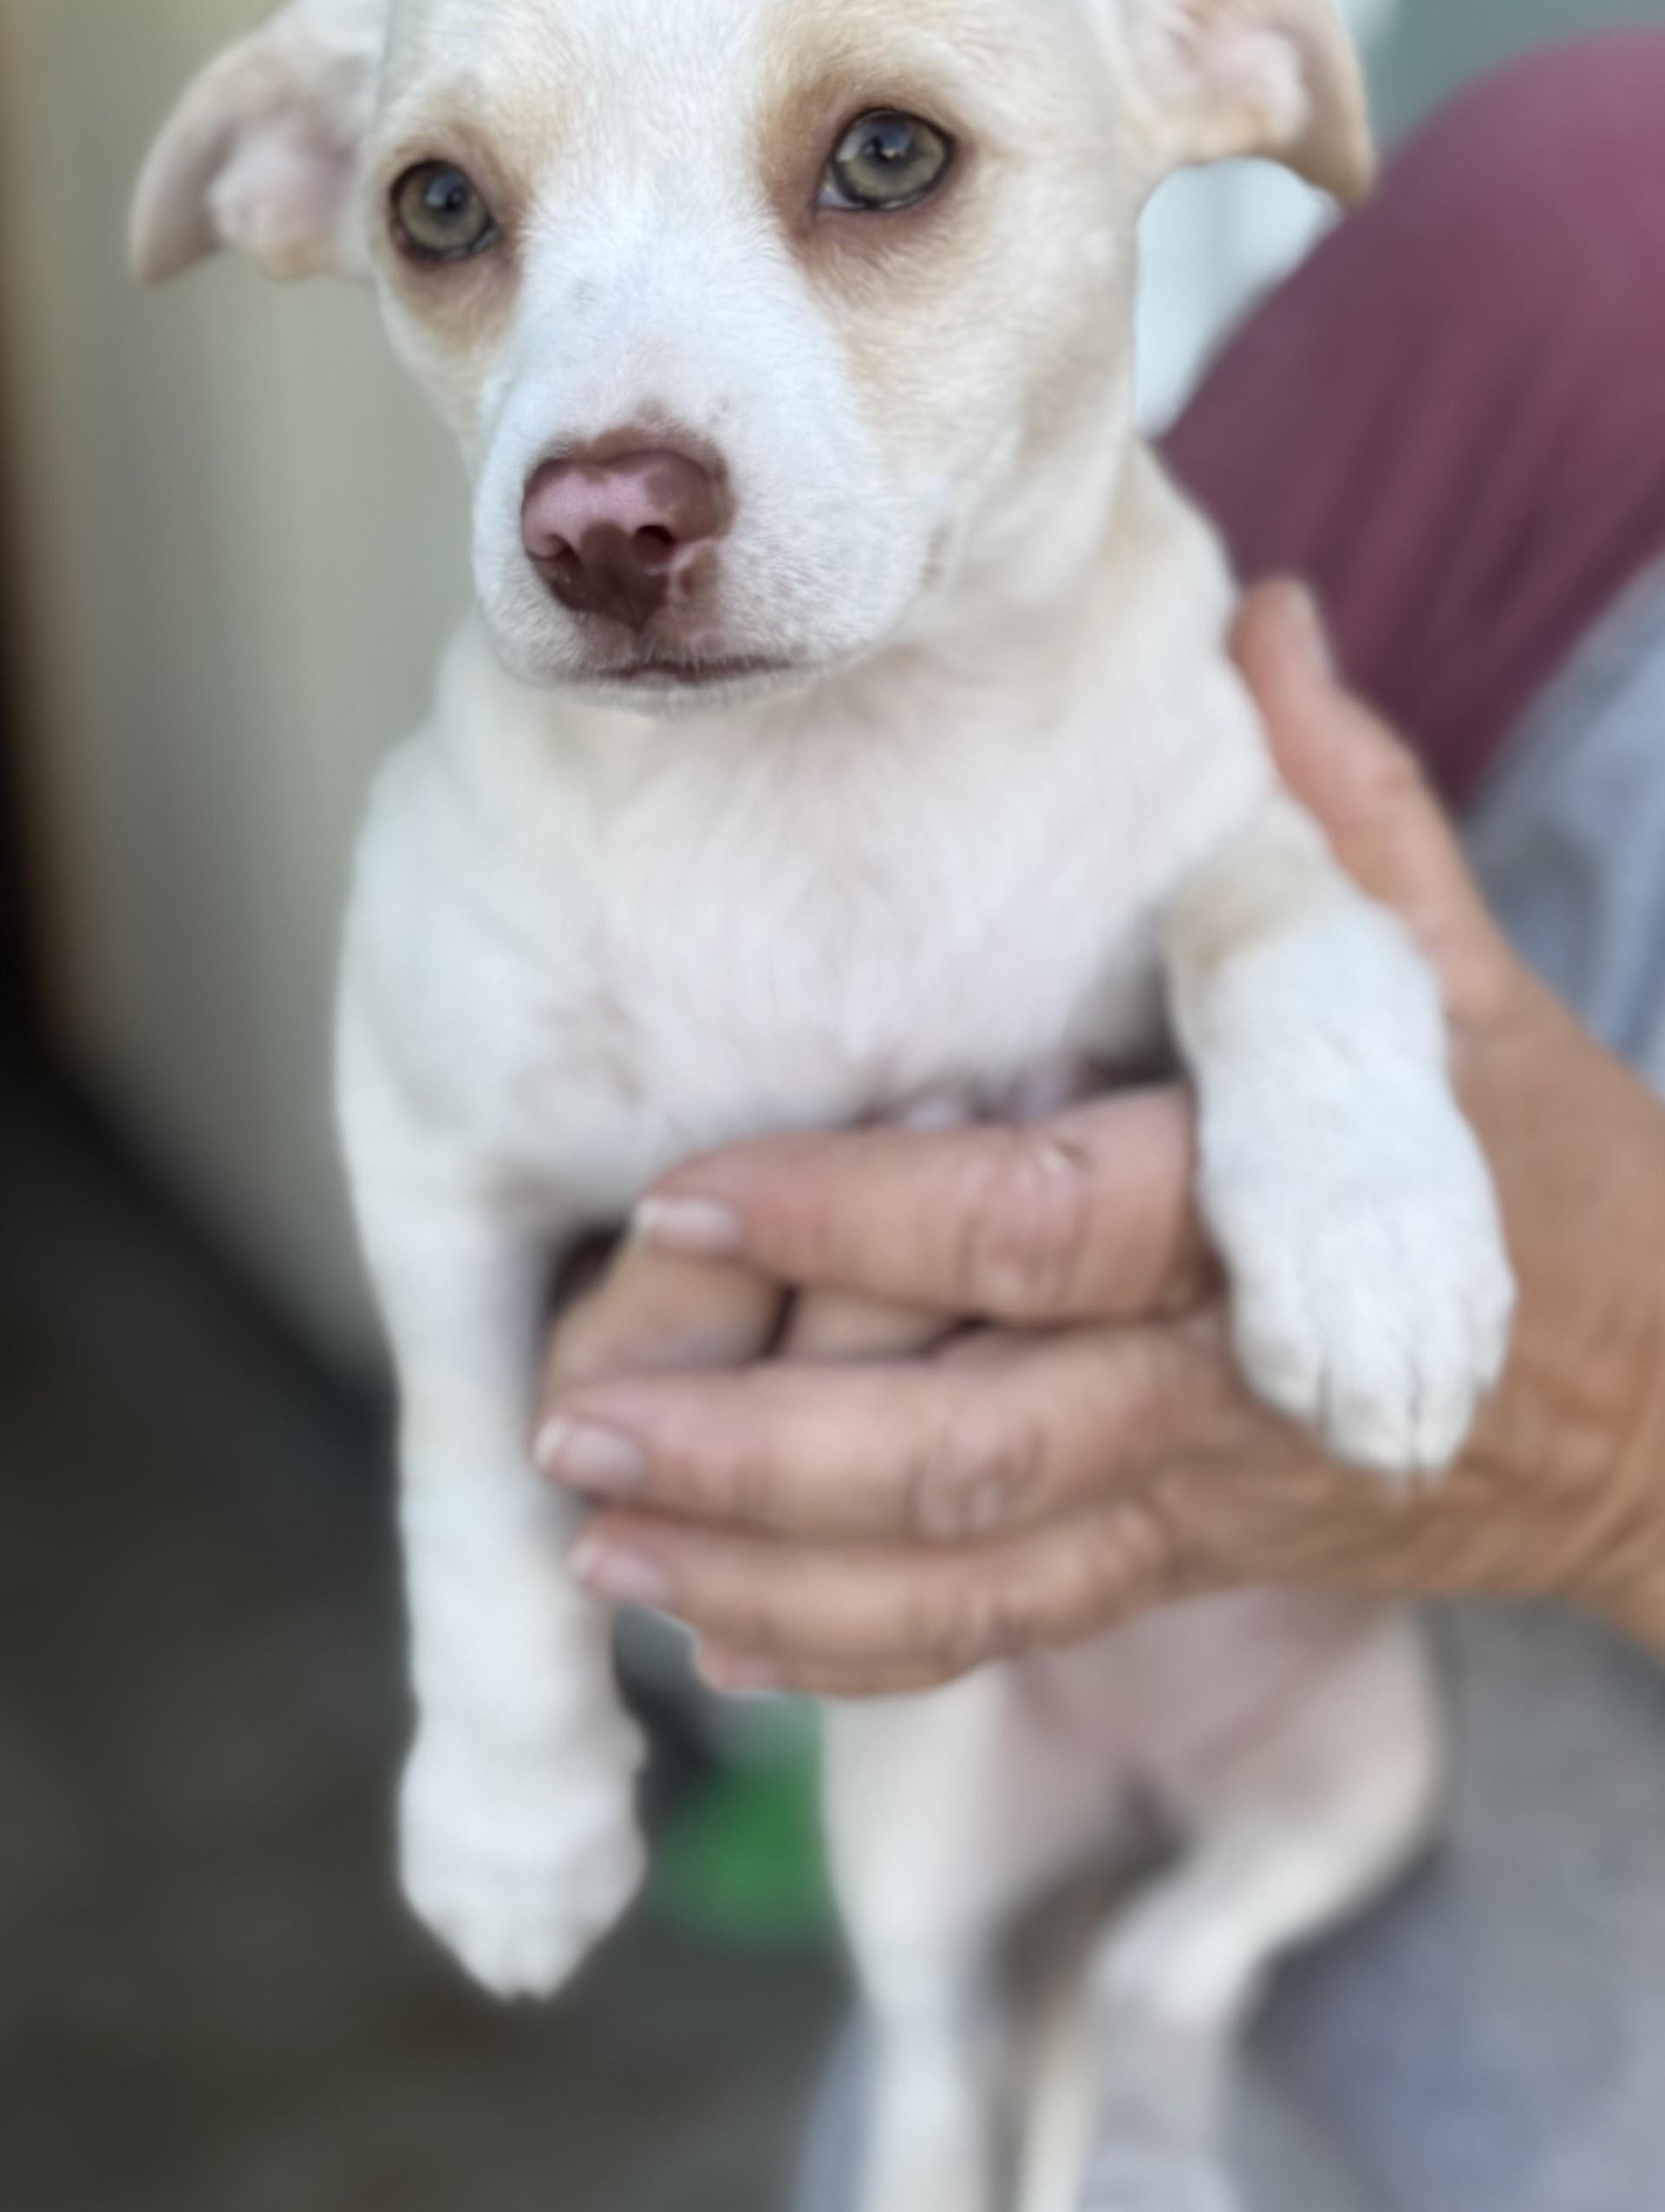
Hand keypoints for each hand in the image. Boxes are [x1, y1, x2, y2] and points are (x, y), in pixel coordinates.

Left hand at [536, 583, 1664, 1693]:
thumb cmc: (1554, 1171)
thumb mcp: (1460, 984)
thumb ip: (1342, 814)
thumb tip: (1263, 616)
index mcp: (1274, 1215)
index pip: (1036, 1229)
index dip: (852, 1219)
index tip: (680, 1189)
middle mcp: (1218, 1381)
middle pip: (970, 1443)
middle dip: (759, 1447)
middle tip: (573, 1424)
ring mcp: (1196, 1496)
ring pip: (967, 1572)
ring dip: (770, 1571)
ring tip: (595, 1545)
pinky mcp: (1182, 1569)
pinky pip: (1006, 1634)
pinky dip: (857, 1647)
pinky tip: (716, 1634)